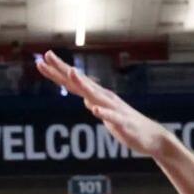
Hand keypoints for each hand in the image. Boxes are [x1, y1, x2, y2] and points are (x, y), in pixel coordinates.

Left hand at [36, 51, 175, 157]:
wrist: (152, 138)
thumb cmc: (128, 126)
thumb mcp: (106, 114)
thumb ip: (95, 104)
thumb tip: (84, 98)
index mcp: (98, 97)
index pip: (74, 83)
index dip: (57, 72)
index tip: (41, 61)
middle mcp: (105, 98)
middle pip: (80, 83)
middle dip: (63, 70)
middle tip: (46, 55)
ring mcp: (114, 109)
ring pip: (96, 95)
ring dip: (83, 85)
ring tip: (71, 74)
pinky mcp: (124, 123)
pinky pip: (112, 117)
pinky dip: (103, 113)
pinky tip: (94, 109)